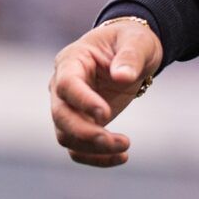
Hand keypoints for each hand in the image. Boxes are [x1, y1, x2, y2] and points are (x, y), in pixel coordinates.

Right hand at [47, 18, 161, 167]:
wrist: (132, 52)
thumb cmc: (132, 40)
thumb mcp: (137, 41)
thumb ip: (130, 56)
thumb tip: (122, 76)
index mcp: (72, 59)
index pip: (67, 84)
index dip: (82, 101)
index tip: (106, 114)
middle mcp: (62, 85)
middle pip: (60, 115)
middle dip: (85, 132)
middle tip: (116, 140)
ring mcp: (69, 106)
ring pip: (66, 135)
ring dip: (93, 148)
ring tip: (125, 146)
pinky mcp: (80, 122)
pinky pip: (78, 147)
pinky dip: (96, 157)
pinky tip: (121, 156)